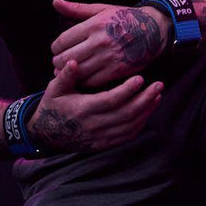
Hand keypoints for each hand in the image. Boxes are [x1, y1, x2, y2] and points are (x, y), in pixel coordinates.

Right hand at [30, 60, 164, 152]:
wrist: (46, 133)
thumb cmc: (53, 105)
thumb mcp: (54, 89)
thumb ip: (65, 75)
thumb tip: (74, 61)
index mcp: (82, 109)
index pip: (110, 100)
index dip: (127, 90)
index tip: (141, 78)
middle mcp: (93, 125)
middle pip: (126, 114)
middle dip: (145, 99)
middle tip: (159, 84)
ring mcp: (100, 137)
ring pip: (130, 126)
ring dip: (147, 111)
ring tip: (157, 94)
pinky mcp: (104, 144)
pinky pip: (127, 136)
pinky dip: (141, 123)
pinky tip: (148, 110)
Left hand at [49, 0, 169, 86]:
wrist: (154, 29)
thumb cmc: (125, 18)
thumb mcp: (102, 9)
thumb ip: (77, 9)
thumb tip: (55, 2)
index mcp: (94, 25)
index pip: (63, 41)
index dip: (56, 48)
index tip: (57, 49)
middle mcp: (100, 42)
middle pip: (67, 58)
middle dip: (58, 62)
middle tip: (59, 62)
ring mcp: (109, 57)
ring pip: (78, 71)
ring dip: (69, 73)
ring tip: (69, 70)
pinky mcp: (117, 70)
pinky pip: (93, 81)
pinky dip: (84, 81)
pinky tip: (83, 76)